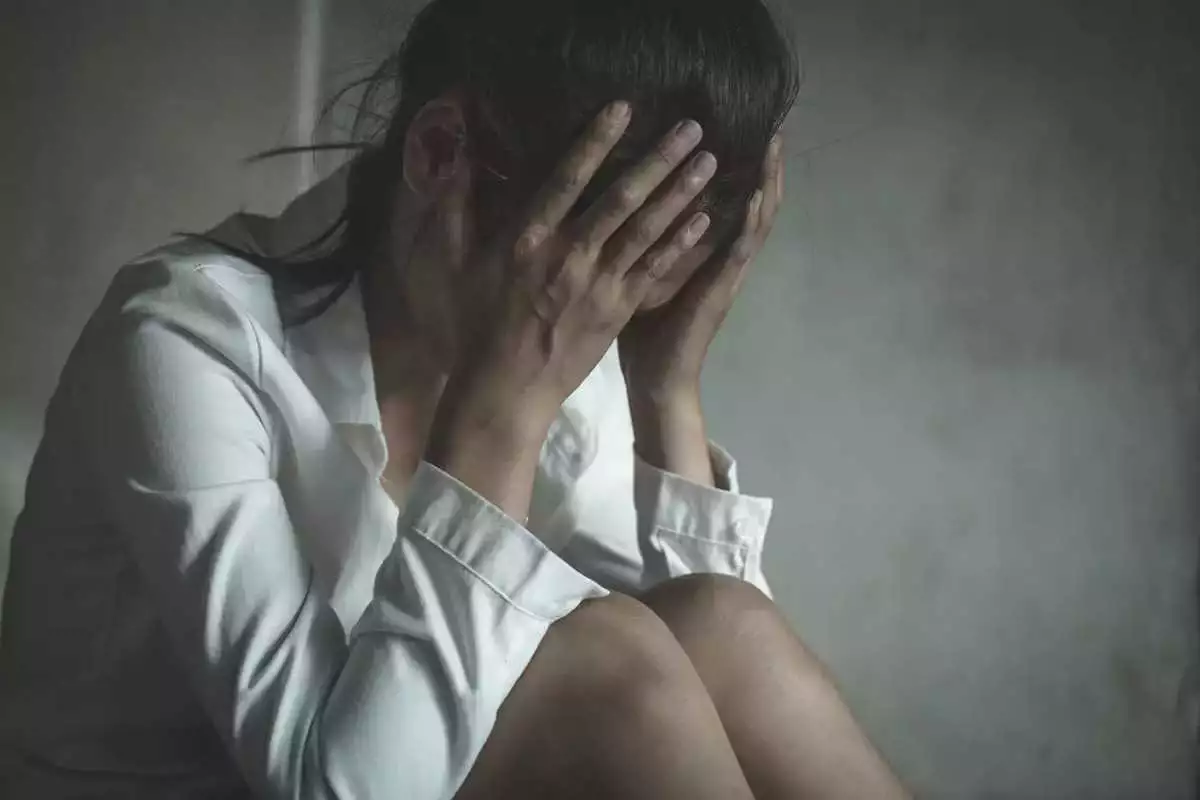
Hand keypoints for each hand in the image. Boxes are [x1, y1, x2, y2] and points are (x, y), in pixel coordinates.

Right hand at [426, 102, 718, 517]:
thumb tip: (454, 158)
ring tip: (709, 162)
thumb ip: (456, 209)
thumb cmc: (478, 323)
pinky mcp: (618, 310)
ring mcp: (598, 285)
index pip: (567, 179)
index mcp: (527, 239)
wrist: (507, 389)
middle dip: (659, 159)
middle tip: (692, 127)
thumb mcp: (454, 264)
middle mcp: (569, 255)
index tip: (624, 108)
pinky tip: (705, 219)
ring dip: (680, 193)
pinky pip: (654, 270)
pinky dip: (680, 244)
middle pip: (621, 198)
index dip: (596, 141)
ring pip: (646, 230)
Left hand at [618, 135, 783, 483]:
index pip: (725, 197)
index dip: (738, 165)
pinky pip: (740, 251)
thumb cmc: (641, 327)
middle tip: (769, 122)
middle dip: (761, 163)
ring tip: (773, 145)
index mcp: (702, 249)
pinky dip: (750, 222)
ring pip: (756, 219)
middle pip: (750, 200)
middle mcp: (721, 255)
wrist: (653, 377)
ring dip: (765, 182)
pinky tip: (756, 196)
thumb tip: (608, 193)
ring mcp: (726, 272)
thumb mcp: (636, 266)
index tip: (739, 125)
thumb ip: (637, 233)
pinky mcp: (722, 290)